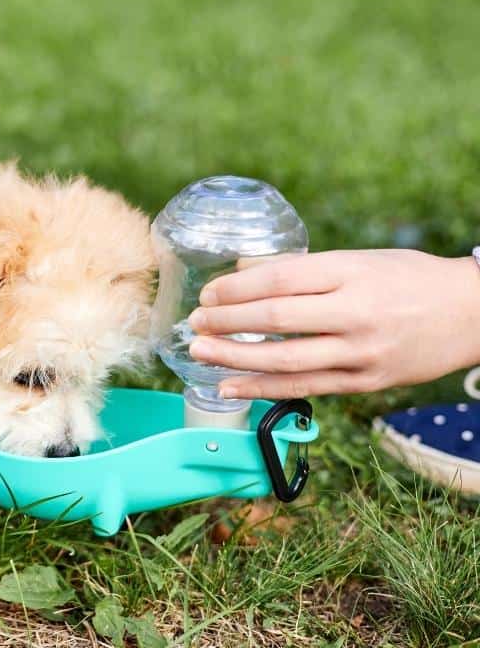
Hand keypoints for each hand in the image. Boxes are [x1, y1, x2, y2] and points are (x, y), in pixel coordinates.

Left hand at [186, 250, 479, 398]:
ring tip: (200, 353)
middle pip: (276, 320)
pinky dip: (261, 389)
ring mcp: (361, 351)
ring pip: (285, 360)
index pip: (280, 278)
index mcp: (351, 271)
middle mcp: (356, 312)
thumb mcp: (359, 259)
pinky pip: (304, 388)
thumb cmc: (406, 278)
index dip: (236, 289)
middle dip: (226, 322)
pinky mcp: (365, 382)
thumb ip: (304, 269)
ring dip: (234, 359)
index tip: (208, 293)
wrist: (471, 313)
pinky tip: (229, 387)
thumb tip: (241, 273)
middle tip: (195, 323)